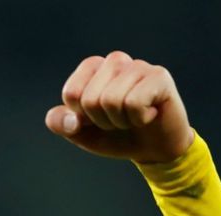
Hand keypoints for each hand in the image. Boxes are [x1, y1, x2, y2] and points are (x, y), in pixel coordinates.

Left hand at [44, 51, 194, 163]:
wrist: (153, 149)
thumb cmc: (116, 135)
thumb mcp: (81, 133)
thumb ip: (61, 124)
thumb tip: (71, 120)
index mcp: (92, 68)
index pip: (71, 93)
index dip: (81, 117)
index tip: (98, 117)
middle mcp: (115, 60)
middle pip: (90, 100)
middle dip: (103, 121)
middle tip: (120, 119)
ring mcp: (138, 66)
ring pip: (111, 101)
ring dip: (121, 121)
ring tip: (134, 116)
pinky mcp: (159, 76)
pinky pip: (134, 103)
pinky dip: (139, 119)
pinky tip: (150, 113)